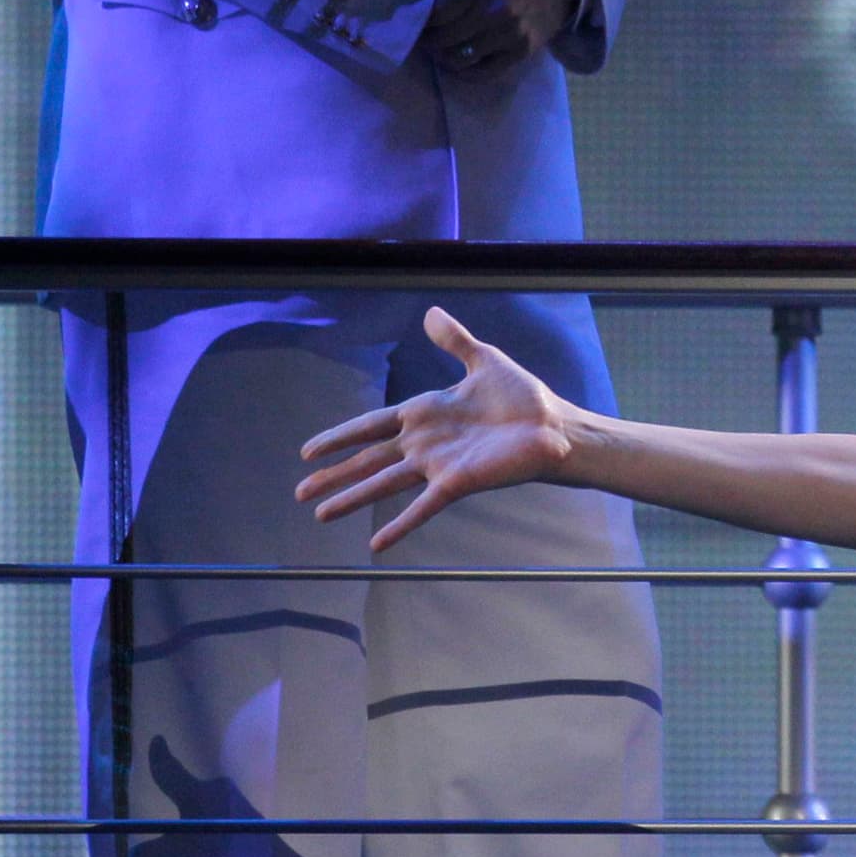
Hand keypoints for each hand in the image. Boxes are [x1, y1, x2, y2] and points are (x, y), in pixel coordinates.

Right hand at [295, 307, 577, 549]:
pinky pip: (421, 507)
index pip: (370, 425)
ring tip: (321, 514)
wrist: (555, 426)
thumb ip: (454, 340)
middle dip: (334, 475)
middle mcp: (424, 442)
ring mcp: (437, 464)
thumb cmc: (523, 397)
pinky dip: (399, 524)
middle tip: (300, 492)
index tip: (309, 450)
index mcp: (425, 412)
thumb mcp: (485, 360)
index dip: (340, 436)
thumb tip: (431, 311)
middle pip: (368, 459)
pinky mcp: (456, 482)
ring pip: (384, 483)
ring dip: (352, 498)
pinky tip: (375, 544)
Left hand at [413, 0, 580, 78]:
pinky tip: (459, 58)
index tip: (415, 13)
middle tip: (423, 30)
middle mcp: (498, 10)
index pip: (438, 11)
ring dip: (443, 53)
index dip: (420, 15)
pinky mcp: (525, 49)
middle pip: (445, 36)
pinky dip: (466, 69)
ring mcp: (513, 33)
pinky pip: (485, 71)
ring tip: (438, 44)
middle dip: (429, 36)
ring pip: (460, 57)